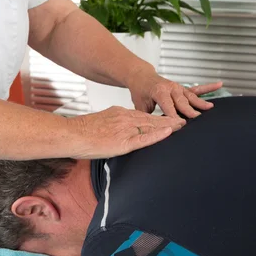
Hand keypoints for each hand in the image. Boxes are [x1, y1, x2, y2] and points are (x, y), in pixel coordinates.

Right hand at [67, 106, 185, 158]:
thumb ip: (112, 125)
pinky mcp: (123, 141)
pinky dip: (158, 134)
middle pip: (151, 119)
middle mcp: (125, 118)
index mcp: (119, 114)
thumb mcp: (100, 123)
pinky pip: (144, 138)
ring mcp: (125, 129)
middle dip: (168, 120)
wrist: (72, 134)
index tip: (169, 119)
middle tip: (183, 120)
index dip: (158, 118)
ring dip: (168, 126)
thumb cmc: (81, 133)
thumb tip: (116, 132)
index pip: (143, 116)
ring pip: (151, 126)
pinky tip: (169, 132)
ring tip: (182, 125)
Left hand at [127, 69, 222, 119]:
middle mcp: (170, 88)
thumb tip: (151, 130)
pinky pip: (197, 89)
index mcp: (159, 92)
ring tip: (210, 108)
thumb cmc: (140, 92)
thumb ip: (147, 116)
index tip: (181, 125)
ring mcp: (178, 88)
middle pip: (182, 102)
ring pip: (191, 96)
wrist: (142, 77)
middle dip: (190, 111)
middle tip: (198, 120)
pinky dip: (208, 87)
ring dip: (200, 102)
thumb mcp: (139, 105)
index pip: (168, 107)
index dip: (174, 116)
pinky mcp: (183, 88)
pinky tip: (219, 85)